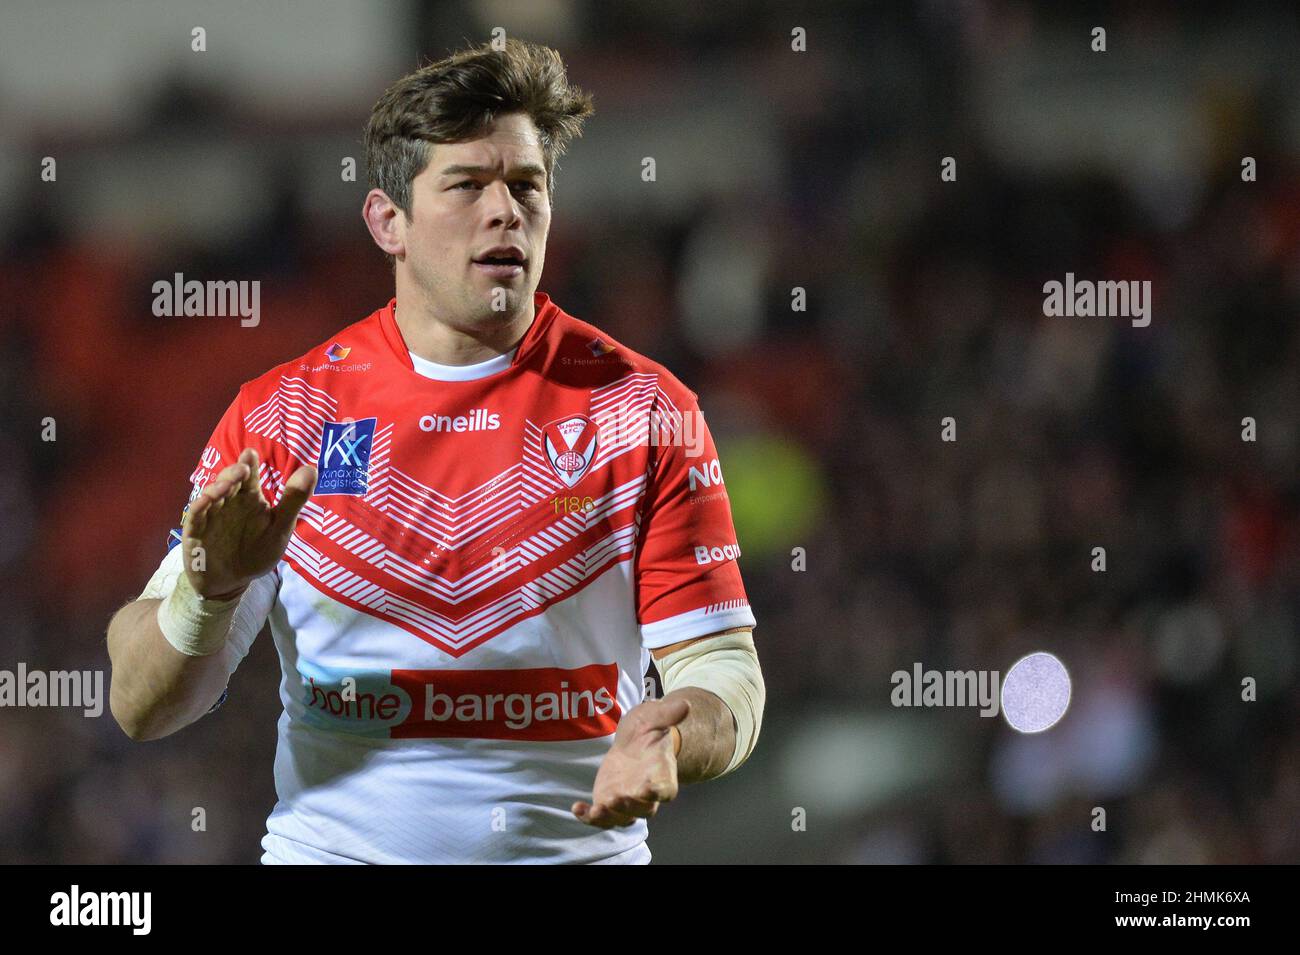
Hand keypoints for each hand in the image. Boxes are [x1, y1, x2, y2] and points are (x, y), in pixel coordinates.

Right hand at [181, 448, 316, 599]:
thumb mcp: (280, 527)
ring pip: (210, 495)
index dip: (249, 464)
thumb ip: (293, 500)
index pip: (249, 476)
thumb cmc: (257, 551)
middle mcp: (229, 502)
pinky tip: (204, 501)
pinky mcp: (196, 532)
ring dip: (216, 488)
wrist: (233, 582)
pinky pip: (195, 517)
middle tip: (242, 469)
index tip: (251, 454)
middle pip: (228, 481)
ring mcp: (211, 516)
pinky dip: (198, 508)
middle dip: (233, 473)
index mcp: (249, 498)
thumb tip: (311, 468)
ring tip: (226, 485)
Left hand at [572, 696, 689, 828]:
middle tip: (617, 797)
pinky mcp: (608, 802)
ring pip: (622, 818)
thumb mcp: (655, 717)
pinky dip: (589, 818)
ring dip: (609, 816)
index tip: (649, 789)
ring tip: (596, 809)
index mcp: (663, 774)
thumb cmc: (648, 729)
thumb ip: (668, 714)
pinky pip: (600, 817)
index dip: (659, 792)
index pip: (666, 790)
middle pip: (644, 809)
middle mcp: (647, 793)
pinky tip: (577, 808)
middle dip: (630, 806)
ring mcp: (627, 800)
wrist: (632, 741)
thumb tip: (685, 704)